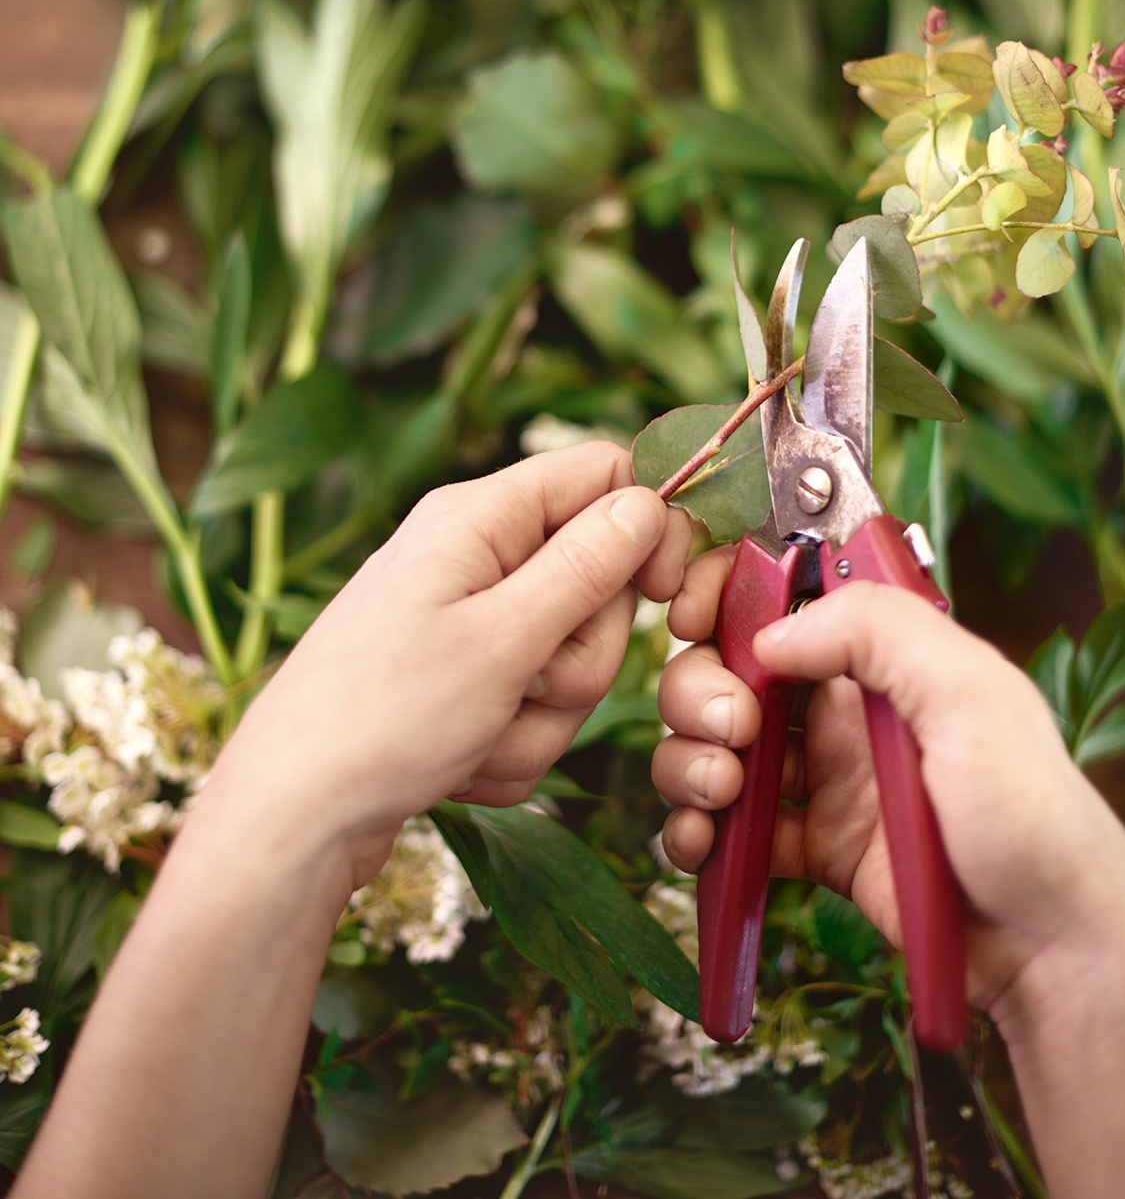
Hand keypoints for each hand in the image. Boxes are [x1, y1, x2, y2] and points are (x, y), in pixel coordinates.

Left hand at [206, 444, 690, 893]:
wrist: (291, 817)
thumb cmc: (383, 718)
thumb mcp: (504, 639)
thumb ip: (586, 568)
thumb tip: (649, 501)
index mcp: (479, 518)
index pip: (603, 474)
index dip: (649, 529)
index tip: (665, 598)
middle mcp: (473, 558)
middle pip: (596, 583)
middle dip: (580, 658)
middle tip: (525, 686)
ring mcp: (465, 623)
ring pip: (568, 660)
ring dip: (542, 717)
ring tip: (477, 736)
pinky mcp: (459, 682)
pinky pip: (529, 708)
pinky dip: (509, 746)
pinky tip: (458, 765)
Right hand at [654, 551, 1124, 1015]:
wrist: (1047, 949)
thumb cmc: (1032, 815)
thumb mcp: (972, 693)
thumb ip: (878, 632)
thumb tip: (773, 636)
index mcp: (882, 656)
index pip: (782, 596)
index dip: (726, 598)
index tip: (695, 621)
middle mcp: (843, 710)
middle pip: (729, 671)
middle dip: (701, 693)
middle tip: (731, 733)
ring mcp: (824, 781)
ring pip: (716, 747)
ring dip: (690, 763)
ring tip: (719, 797)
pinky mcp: (812, 851)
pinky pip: (730, 830)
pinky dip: (698, 833)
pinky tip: (702, 846)